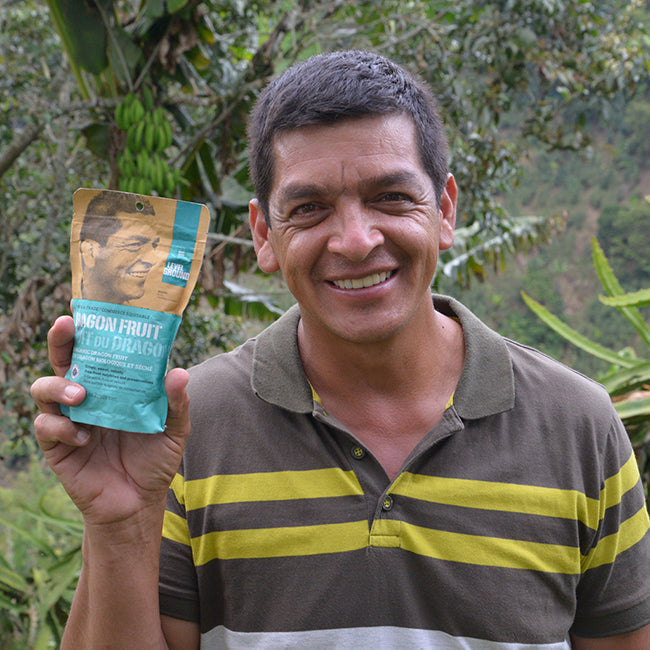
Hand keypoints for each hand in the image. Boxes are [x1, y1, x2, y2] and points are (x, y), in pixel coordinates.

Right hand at [30, 315, 190, 525]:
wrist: (138, 503)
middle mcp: (87, 397)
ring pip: (43, 388)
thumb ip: (176, 403)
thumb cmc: (155, 461)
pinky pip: (46, 427)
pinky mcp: (57, 447)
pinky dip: (63, 428)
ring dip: (58, 387)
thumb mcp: (174, 430)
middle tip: (66, 325)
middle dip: (60, 340)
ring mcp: (68, 420)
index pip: (96, 353)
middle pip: (63, 361)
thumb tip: (178, 372)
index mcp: (112, 388)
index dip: (88, 331)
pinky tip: (86, 438)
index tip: (86, 309)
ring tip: (81, 396)